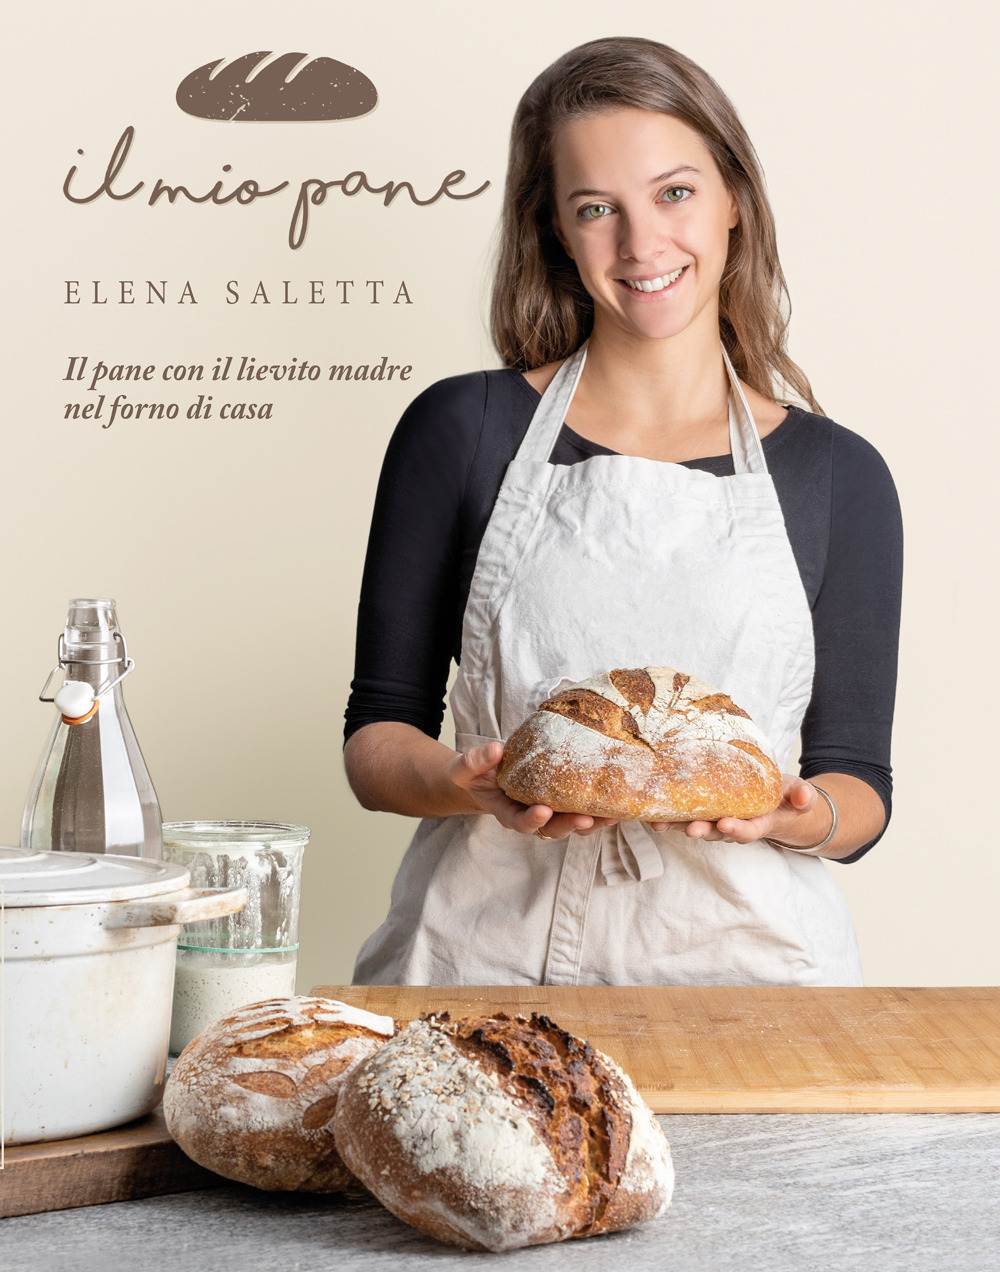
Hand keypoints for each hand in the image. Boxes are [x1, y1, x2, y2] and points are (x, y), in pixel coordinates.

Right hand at [448, 742, 619, 839]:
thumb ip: (475, 762)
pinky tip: (615, 801)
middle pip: (553, 829)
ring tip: (611, 815)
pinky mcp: (564, 803)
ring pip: (573, 824)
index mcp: (508, 813)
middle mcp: (531, 817)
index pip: (520, 822)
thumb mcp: (466, 769)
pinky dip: (598, 808)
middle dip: (570, 825)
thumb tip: (495, 749)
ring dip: (592, 822)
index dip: (532, 820)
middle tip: (586, 818)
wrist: (487, 777)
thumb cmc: (477, 775)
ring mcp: (550, 812)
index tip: (543, 810)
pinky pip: (582, 810)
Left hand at [668, 775, 831, 847]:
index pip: (747, 830)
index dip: (736, 830)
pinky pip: (684, 818)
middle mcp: (734, 827)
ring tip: (658, 824)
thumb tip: (805, 797)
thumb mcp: (799, 794)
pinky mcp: (702, 815)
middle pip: (716, 833)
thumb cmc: (784, 798)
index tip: (725, 824)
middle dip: (702, 831)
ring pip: (695, 827)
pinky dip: (668, 817)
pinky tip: (651, 815)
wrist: (774, 806)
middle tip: (690, 828)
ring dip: (676, 826)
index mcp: (758, 823)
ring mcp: (716, 822)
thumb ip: (803, 795)